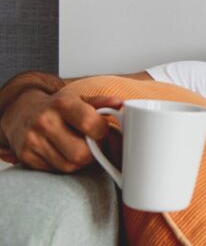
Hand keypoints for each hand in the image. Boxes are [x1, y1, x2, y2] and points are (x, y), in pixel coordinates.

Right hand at [0, 88, 122, 171]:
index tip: (102, 131)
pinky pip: (54, 171)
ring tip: (78, 148)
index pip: (91, 124)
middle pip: (81, 153)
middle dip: (93, 152)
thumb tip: (119, 103)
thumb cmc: (57, 107)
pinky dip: (63, 165)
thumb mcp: (78, 99)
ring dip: (80, 161)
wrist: (21, 112)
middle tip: (93, 145)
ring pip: (69, 166)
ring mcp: (32, 140)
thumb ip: (100, 103)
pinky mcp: (25, 156)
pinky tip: (62, 153)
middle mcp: (45, 121)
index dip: (103, 132)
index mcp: (63, 103)